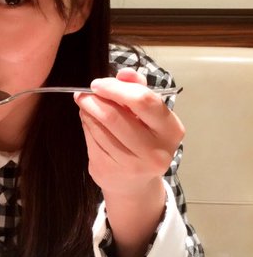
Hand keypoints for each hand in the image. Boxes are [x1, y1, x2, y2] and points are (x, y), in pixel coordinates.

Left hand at [74, 68, 184, 256]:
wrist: (135, 183)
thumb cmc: (145, 139)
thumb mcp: (150, 115)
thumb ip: (138, 89)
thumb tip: (123, 73)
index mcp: (171, 131)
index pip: (144, 101)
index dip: (116, 88)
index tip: (98, 83)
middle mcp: (155, 151)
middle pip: (114, 116)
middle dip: (95, 100)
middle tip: (84, 93)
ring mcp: (131, 165)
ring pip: (99, 128)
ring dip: (87, 111)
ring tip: (85, 104)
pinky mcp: (108, 172)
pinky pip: (91, 140)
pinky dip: (86, 126)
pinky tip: (89, 121)